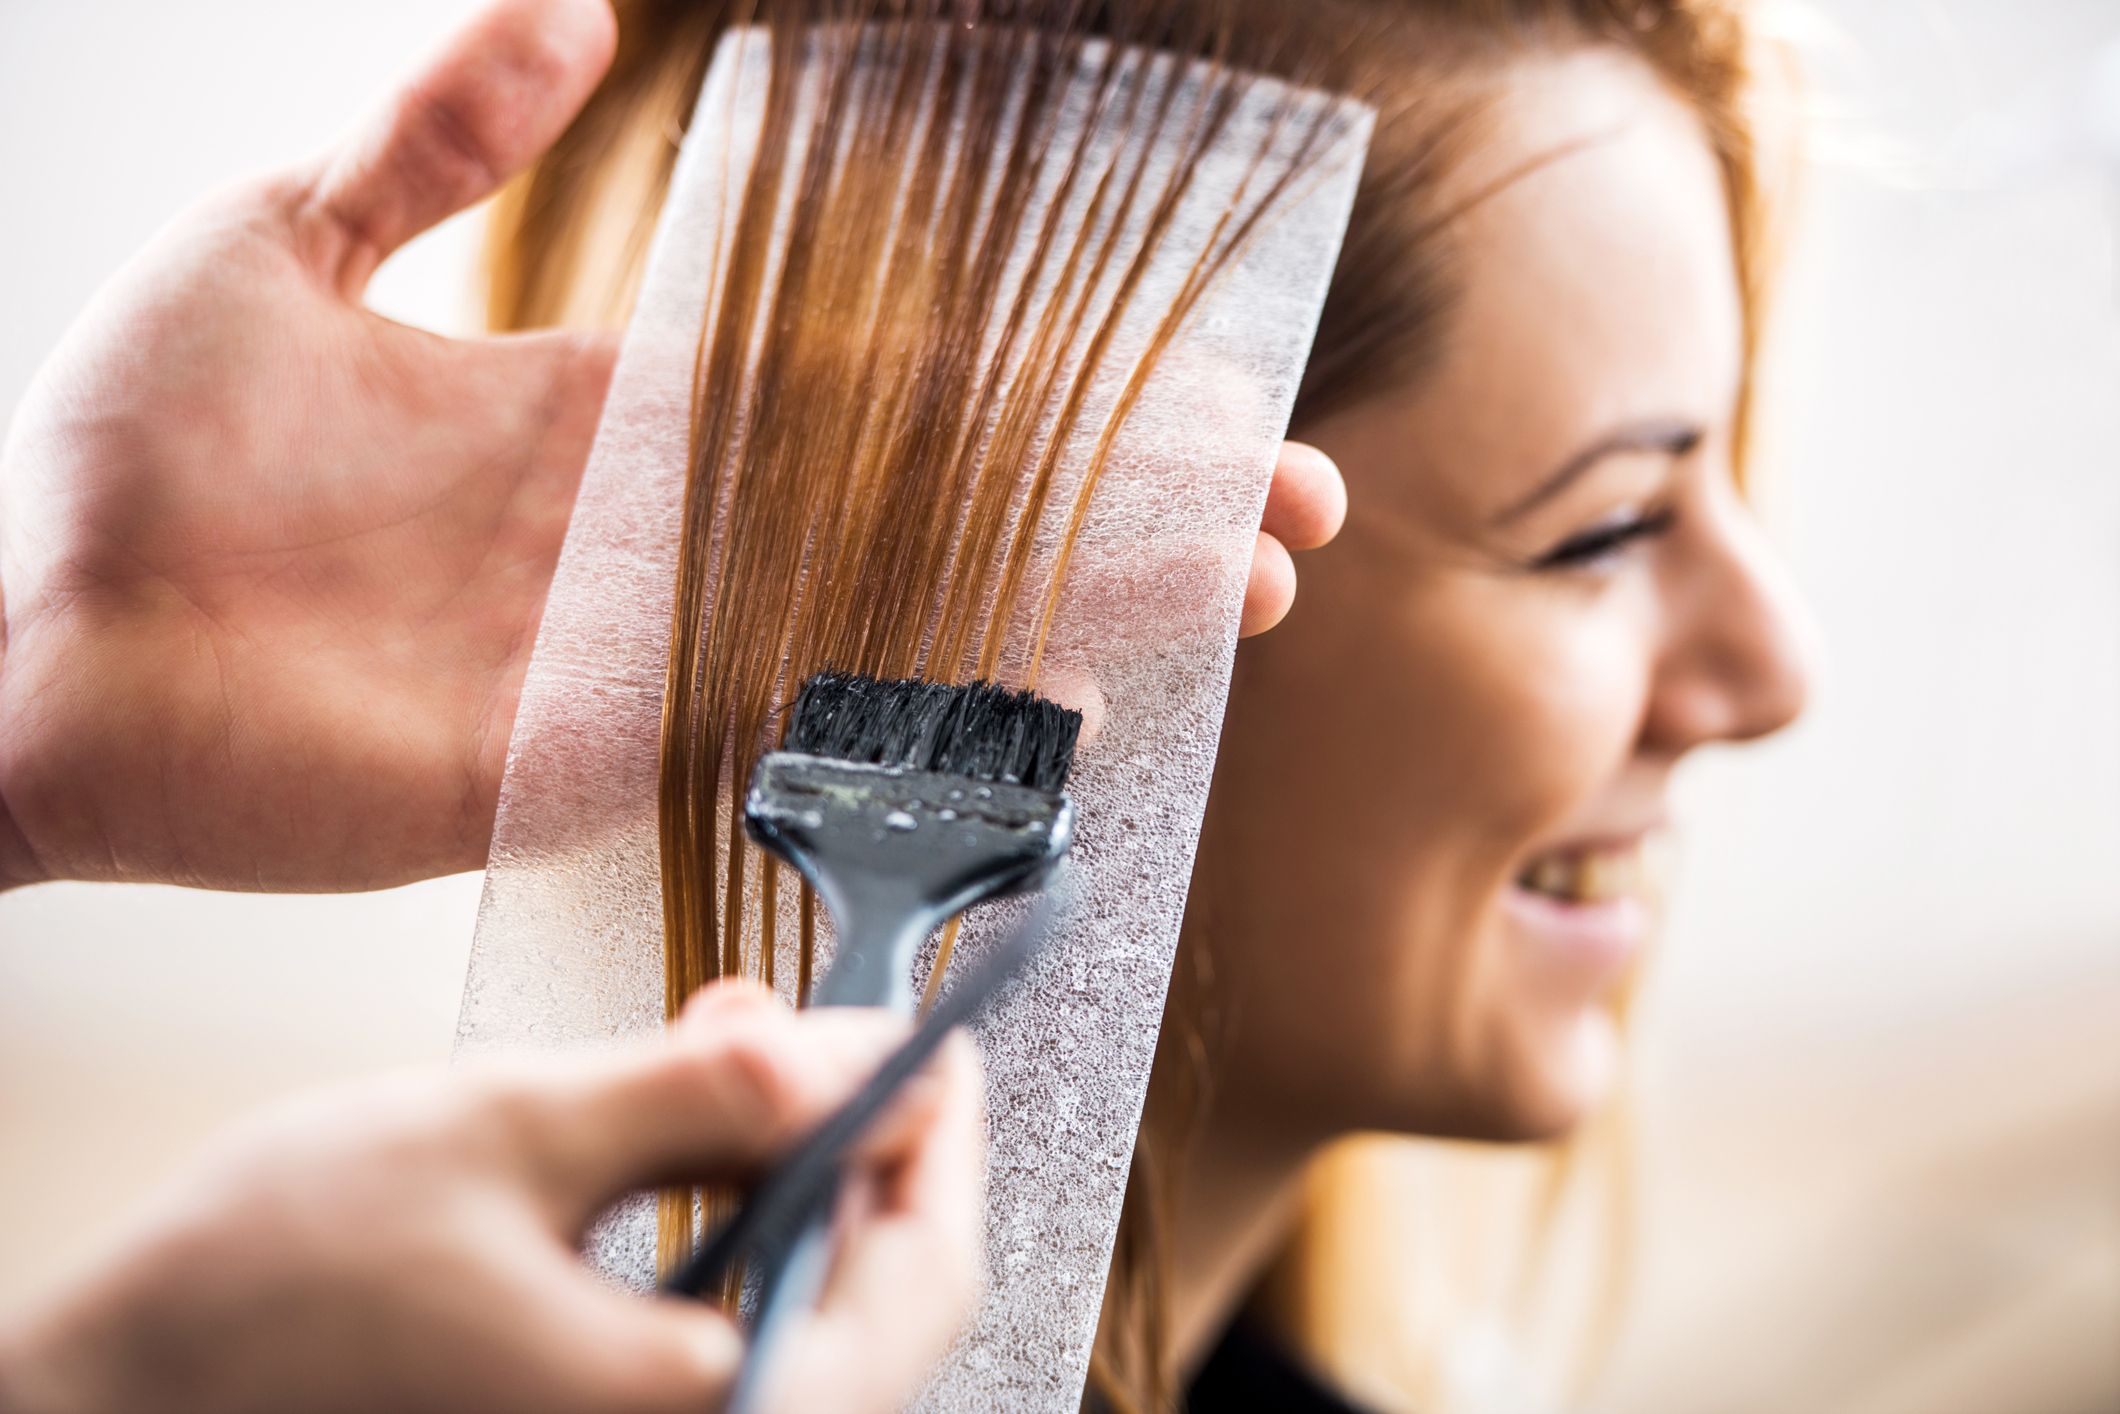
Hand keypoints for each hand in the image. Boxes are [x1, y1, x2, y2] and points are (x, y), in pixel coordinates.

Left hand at [0, 0, 1344, 892]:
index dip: (1021, 377)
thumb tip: (571, 7)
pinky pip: (790, 736)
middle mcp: (660, 531)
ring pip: (904, 625)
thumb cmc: (124, 453)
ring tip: (1244, 601)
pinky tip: (1063, 700)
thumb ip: (430, 138)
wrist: (18, 649)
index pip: (870, 381)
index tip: (1168, 372)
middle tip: (1287, 510)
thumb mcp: (278, 243)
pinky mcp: (588, 757)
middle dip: (1118, 507)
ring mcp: (640, 649)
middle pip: (935, 510)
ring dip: (1080, 611)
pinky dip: (928, 718)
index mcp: (609, 402)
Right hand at [0, 982, 983, 1413]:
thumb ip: (710, 1093)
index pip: (922, 1270)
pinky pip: (729, 1344)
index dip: (944, 1135)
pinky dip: (734, 1244)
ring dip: (797, 1187)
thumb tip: (861, 1047)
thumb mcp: (517, 1135)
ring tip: (749, 1074)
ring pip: (804, 1316)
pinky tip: (689, 1163)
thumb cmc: (275, 1296)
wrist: (122, 1400)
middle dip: (866, 1149)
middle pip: (878, 1300)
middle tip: (837, 1036)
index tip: (944, 1040)